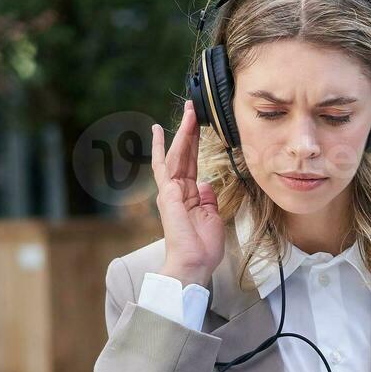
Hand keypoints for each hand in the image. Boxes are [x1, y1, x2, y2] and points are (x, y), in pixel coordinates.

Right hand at [152, 101, 224, 287]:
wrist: (194, 263)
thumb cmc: (202, 247)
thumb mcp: (212, 217)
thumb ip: (208, 198)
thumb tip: (206, 185)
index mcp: (189, 195)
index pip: (191, 163)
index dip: (195, 143)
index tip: (198, 125)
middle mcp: (177, 190)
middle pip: (183, 154)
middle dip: (188, 130)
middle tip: (192, 108)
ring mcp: (170, 191)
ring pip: (176, 155)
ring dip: (182, 132)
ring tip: (189, 112)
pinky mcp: (168, 194)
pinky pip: (162, 167)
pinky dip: (159, 149)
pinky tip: (158, 132)